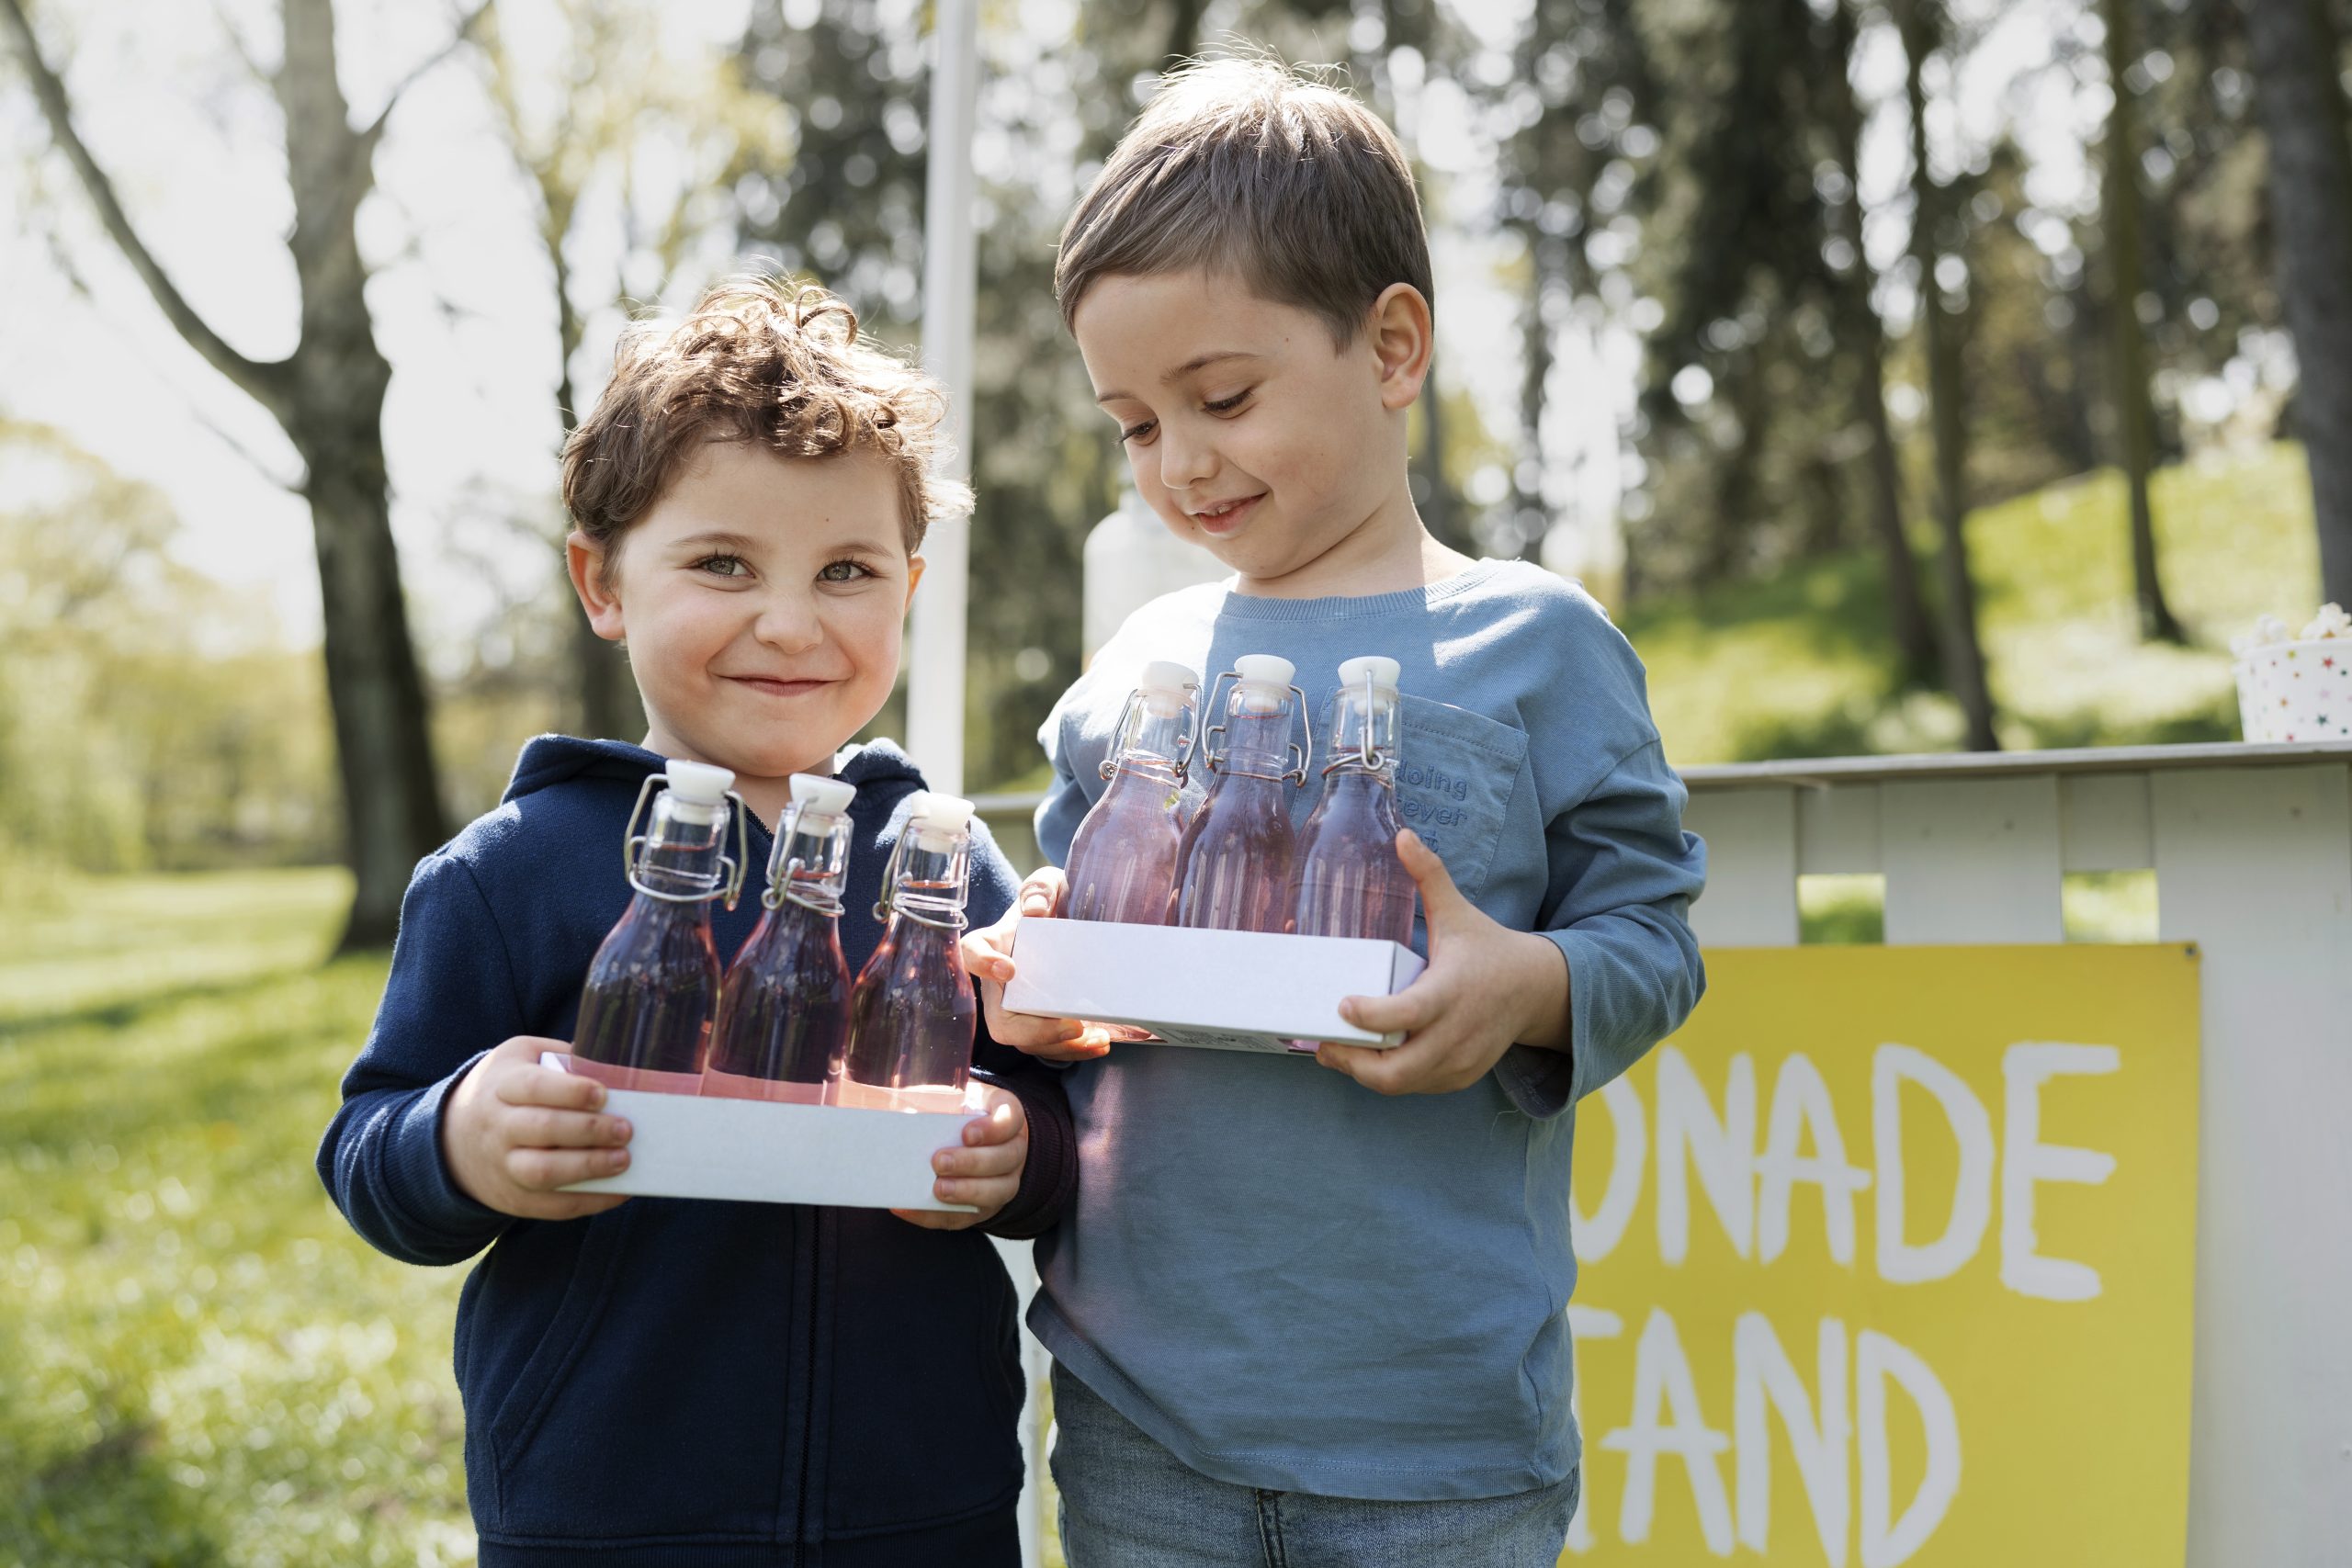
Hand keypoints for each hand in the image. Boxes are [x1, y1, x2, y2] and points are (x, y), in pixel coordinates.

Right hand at [442, 1035, 634, 1219]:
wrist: (454, 1139)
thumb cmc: (505, 1089)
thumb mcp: (520, 1057)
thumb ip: (559, 1057)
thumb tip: (613, 1068)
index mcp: (501, 1086)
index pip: (533, 1087)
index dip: (569, 1091)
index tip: (602, 1094)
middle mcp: (497, 1127)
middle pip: (542, 1129)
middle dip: (588, 1130)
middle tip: (625, 1129)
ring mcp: (503, 1167)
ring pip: (543, 1171)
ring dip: (588, 1167)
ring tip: (623, 1159)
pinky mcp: (514, 1199)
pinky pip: (552, 1206)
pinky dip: (590, 1201)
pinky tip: (619, 1190)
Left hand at [892, 1087, 1028, 1230]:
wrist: (964, 1137)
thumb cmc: (954, 1112)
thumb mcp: (950, 1098)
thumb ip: (933, 1101)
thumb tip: (903, 1112)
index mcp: (1005, 1114)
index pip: (1010, 1118)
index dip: (993, 1128)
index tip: (966, 1134)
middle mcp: (1013, 1149)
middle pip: (1006, 1158)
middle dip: (973, 1162)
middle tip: (939, 1162)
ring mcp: (1005, 1180)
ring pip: (998, 1191)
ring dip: (967, 1192)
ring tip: (937, 1189)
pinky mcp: (985, 1206)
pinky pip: (968, 1215)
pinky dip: (940, 1214)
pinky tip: (913, 1208)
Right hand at [962, 867, 1114, 1061]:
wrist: (1068, 922)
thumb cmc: (1051, 903)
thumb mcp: (1049, 885)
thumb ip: (1041, 889)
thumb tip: (1037, 910)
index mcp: (995, 943)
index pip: (973, 952)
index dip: (983, 964)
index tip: (1009, 969)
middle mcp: (999, 982)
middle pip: (999, 1019)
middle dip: (1033, 1030)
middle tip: (1072, 1025)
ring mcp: (1018, 1006)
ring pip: (1026, 1040)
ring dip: (1060, 1046)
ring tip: (1096, 1038)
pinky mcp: (1041, 1021)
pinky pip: (1047, 1045)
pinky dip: (1074, 1050)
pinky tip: (1099, 1042)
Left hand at [1315, 830, 1571, 1095]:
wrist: (1536, 990)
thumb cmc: (1488, 949)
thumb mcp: (1459, 912)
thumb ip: (1430, 876)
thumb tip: (1403, 835)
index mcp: (1452, 990)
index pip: (1409, 1014)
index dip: (1373, 1017)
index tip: (1343, 1004)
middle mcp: (1457, 1032)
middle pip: (1399, 1069)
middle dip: (1355, 1063)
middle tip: (1323, 1044)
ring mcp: (1459, 1060)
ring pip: (1403, 1084)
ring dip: (1365, 1073)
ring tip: (1334, 1052)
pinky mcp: (1459, 1076)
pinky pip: (1416, 1087)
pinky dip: (1388, 1079)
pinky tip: (1365, 1060)